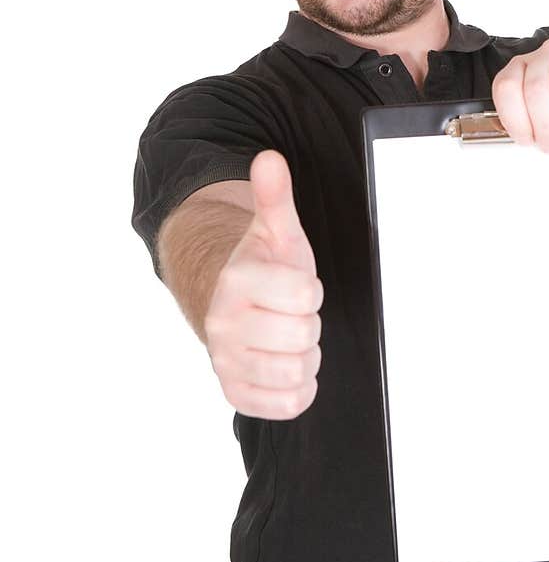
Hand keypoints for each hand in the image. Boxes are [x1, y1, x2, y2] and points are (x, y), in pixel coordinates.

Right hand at [205, 150, 322, 420]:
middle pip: (304, 337)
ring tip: (289, 338)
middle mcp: (223, 324)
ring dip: (306, 357)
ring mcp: (226, 362)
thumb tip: (269, 158)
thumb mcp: (277, 231)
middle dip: (309, 325)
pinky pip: (288, 404)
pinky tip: (285, 366)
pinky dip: (297, 389)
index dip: (311, 291)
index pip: (305, 295)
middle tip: (292, 314)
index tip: (296, 286)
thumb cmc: (267, 269)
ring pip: (299, 372)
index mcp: (236, 280)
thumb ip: (275, 196)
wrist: (231, 308)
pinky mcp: (235, 394)